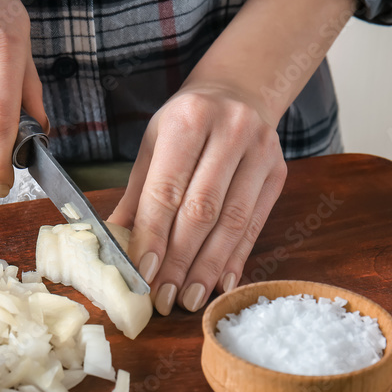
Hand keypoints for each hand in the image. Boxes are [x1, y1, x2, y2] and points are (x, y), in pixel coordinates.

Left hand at [108, 83, 286, 314]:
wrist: (239, 92)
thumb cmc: (186, 123)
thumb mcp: (153, 145)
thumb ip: (136, 195)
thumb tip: (112, 244)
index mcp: (189, 120)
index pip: (167, 189)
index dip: (154, 235)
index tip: (143, 272)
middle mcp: (230, 132)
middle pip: (202, 210)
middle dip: (180, 260)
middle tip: (163, 297)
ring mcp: (260, 152)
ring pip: (232, 222)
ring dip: (208, 267)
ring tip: (189, 299)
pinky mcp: (278, 173)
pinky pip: (255, 224)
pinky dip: (236, 259)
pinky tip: (220, 284)